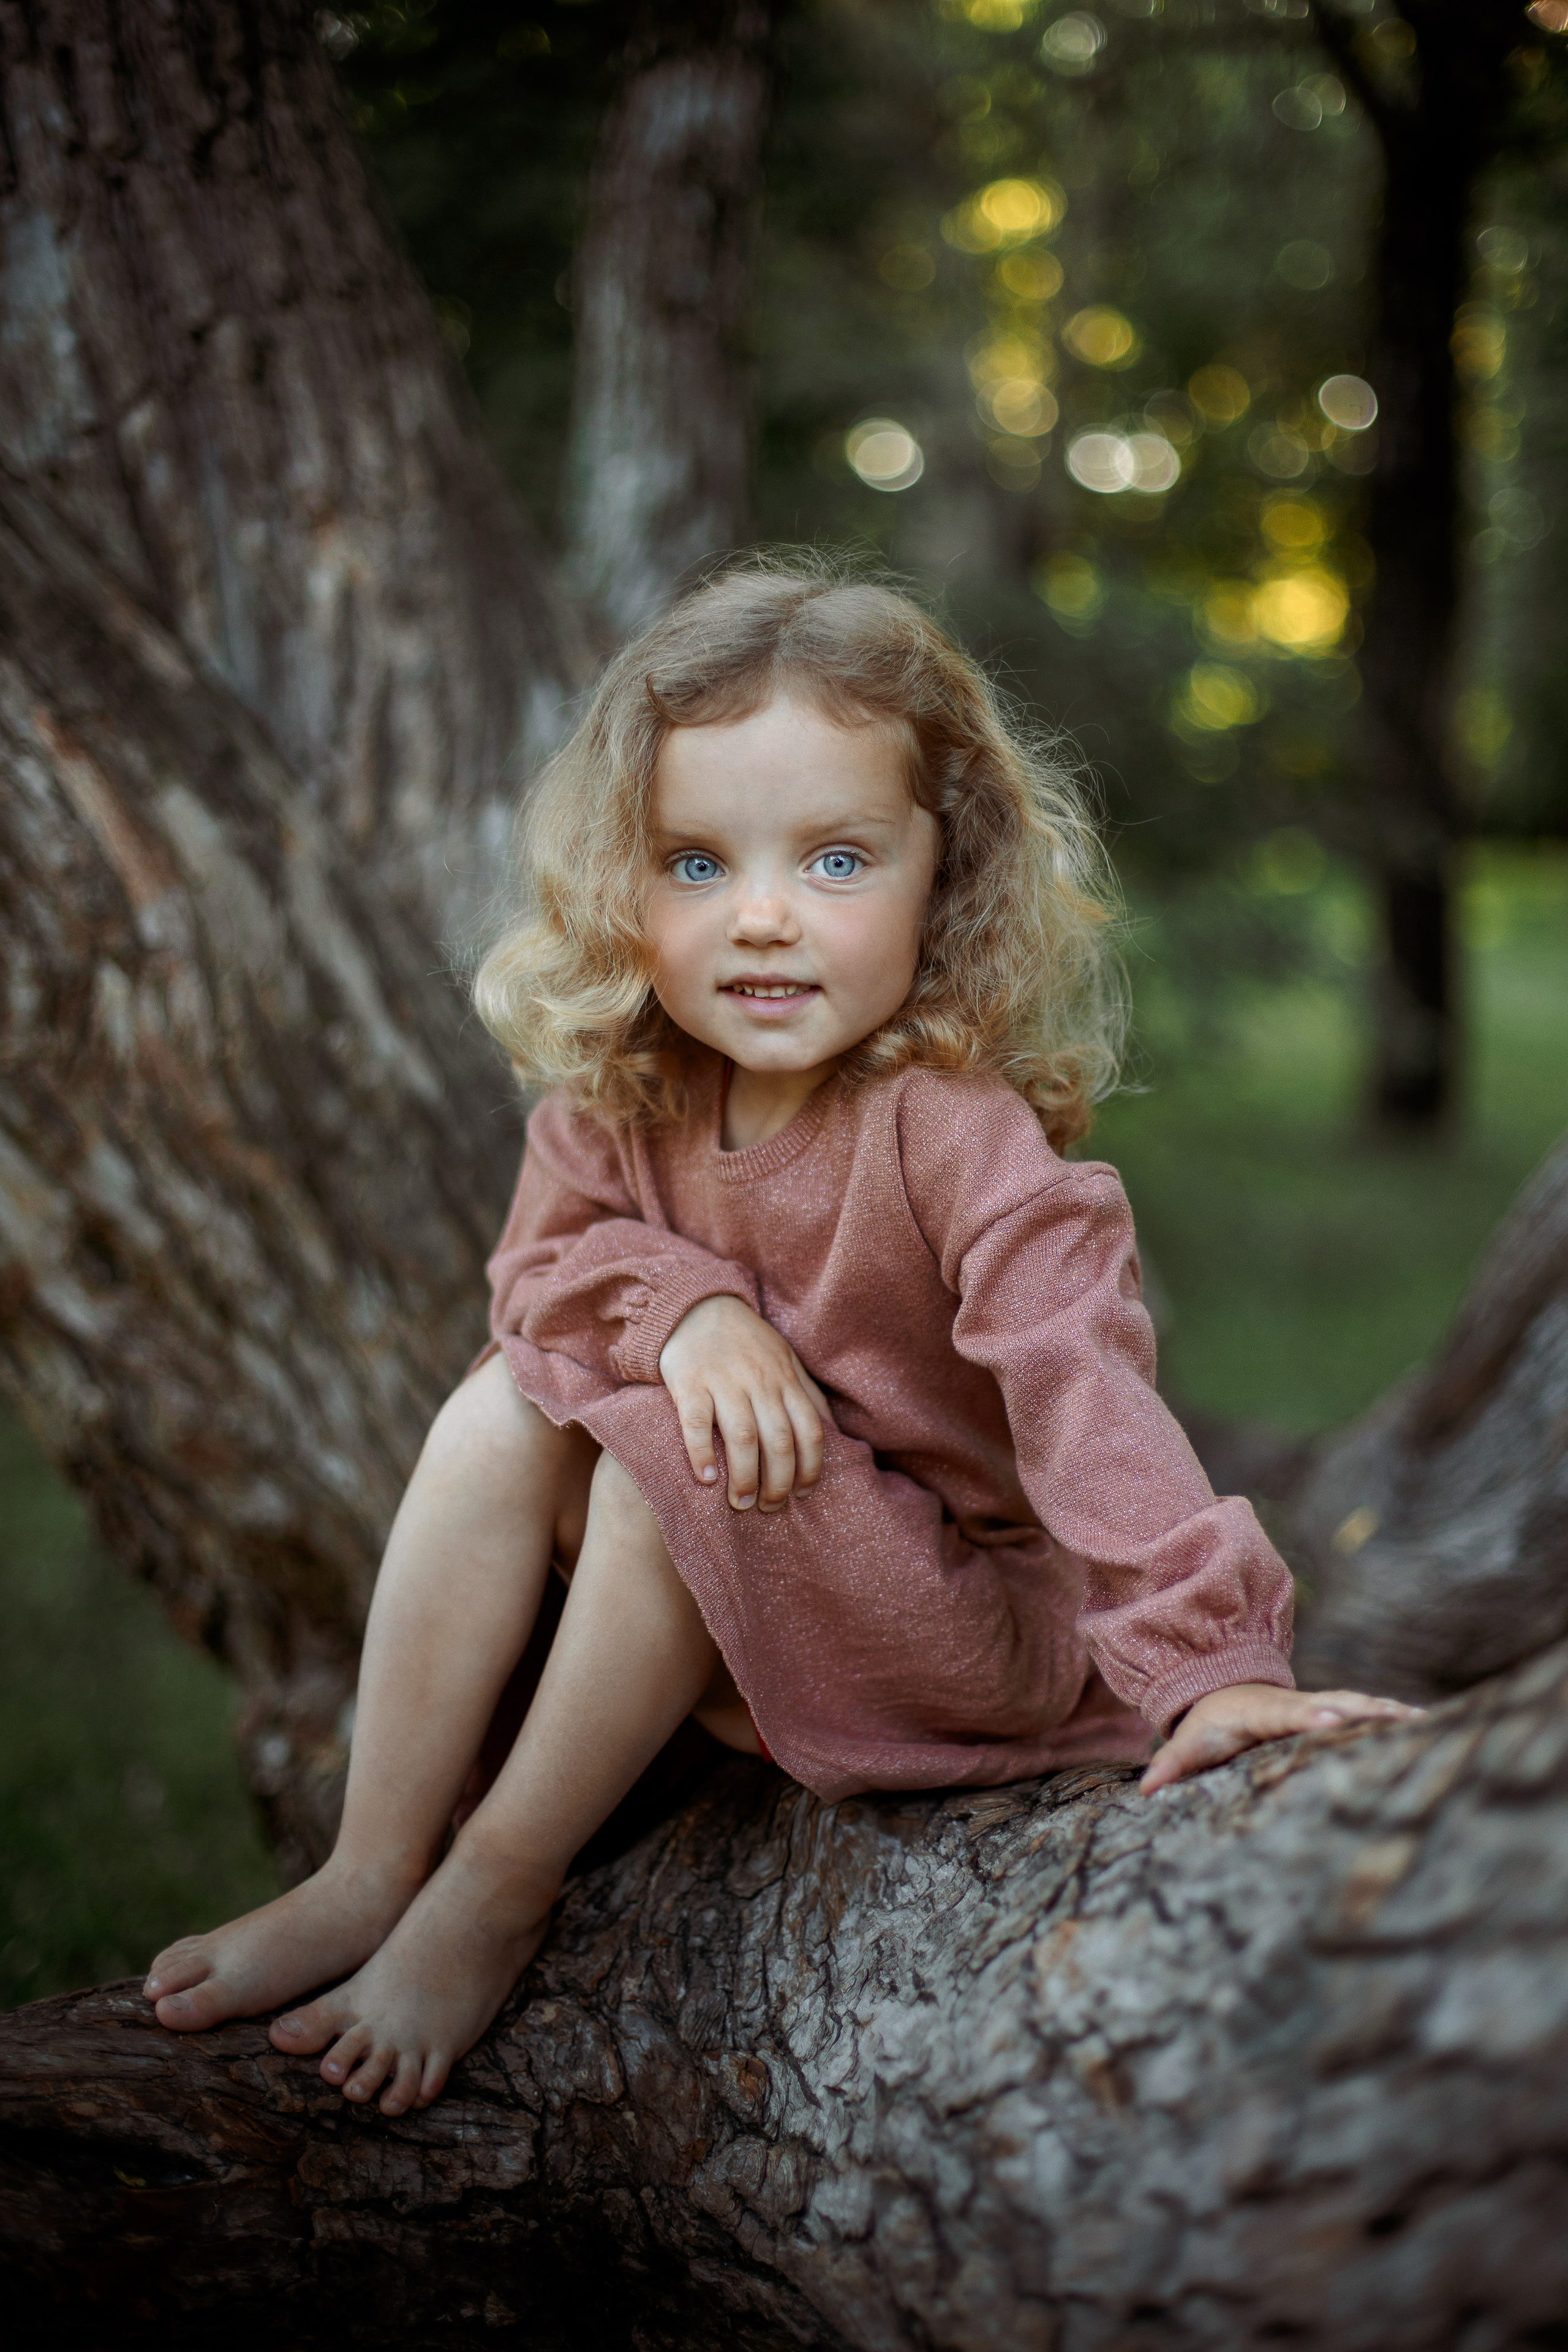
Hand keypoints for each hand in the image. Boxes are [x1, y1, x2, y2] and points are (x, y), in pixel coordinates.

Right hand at [658, 1294, 832, 1511]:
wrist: (697, 1306)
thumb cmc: (745, 1341)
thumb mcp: (785, 1358)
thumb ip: (806, 1392)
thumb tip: (832, 1429)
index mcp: (785, 1379)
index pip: (809, 1430)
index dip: (811, 1467)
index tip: (804, 1494)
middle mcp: (760, 1381)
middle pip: (779, 1441)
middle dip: (778, 1482)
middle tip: (770, 1508)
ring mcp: (724, 1381)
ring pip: (742, 1436)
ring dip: (745, 1476)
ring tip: (741, 1503)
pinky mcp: (690, 1382)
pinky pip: (697, 1423)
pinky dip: (702, 1453)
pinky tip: (706, 1479)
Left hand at [1139, 1680, 1425, 1795]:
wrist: (1227, 1687)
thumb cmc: (1211, 1723)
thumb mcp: (1190, 1743)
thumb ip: (1171, 1765)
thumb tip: (1146, 1790)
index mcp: (1265, 1713)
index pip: (1289, 1714)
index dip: (1309, 1716)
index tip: (1329, 1721)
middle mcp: (1299, 1703)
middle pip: (1335, 1704)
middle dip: (1364, 1712)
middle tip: (1398, 1718)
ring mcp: (1320, 1703)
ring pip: (1358, 1704)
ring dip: (1387, 1712)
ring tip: (1425, 1722)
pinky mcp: (1335, 1708)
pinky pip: (1367, 1710)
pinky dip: (1394, 1714)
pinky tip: (1426, 1723)